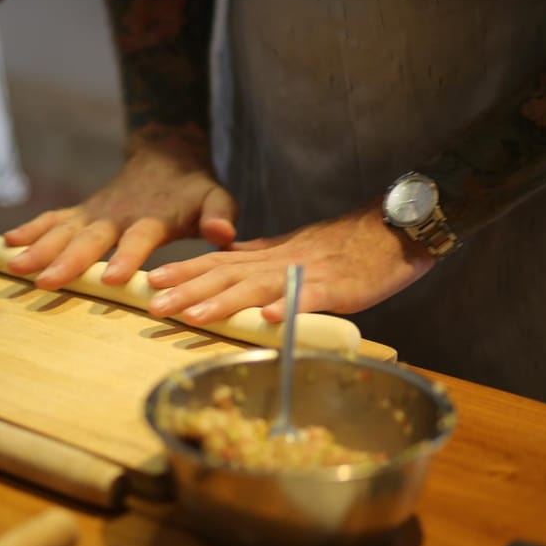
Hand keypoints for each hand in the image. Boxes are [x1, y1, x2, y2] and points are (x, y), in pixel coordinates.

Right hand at [3, 125, 237, 289]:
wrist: (165, 155)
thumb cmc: (194, 188)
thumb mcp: (216, 197)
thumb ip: (221, 215)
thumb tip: (224, 235)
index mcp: (151, 218)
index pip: (138, 240)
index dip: (125, 258)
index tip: (109, 280)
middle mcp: (117, 215)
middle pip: (89, 239)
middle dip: (66, 260)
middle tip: (45, 281)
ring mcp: (95, 213)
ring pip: (63, 231)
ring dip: (38, 248)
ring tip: (13, 267)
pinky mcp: (82, 212)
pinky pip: (52, 220)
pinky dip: (30, 230)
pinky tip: (5, 244)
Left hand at [145, 203, 436, 323]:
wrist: (394, 227)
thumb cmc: (344, 245)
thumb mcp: (292, 249)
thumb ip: (258, 259)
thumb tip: (223, 267)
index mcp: (267, 254)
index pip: (216, 261)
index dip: (183, 271)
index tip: (151, 281)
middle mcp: (278, 260)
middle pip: (225, 274)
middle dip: (187, 290)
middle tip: (153, 305)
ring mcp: (306, 272)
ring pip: (257, 286)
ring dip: (223, 302)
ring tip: (193, 315)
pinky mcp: (337, 286)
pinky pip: (309, 297)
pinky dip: (287, 306)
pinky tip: (267, 319)